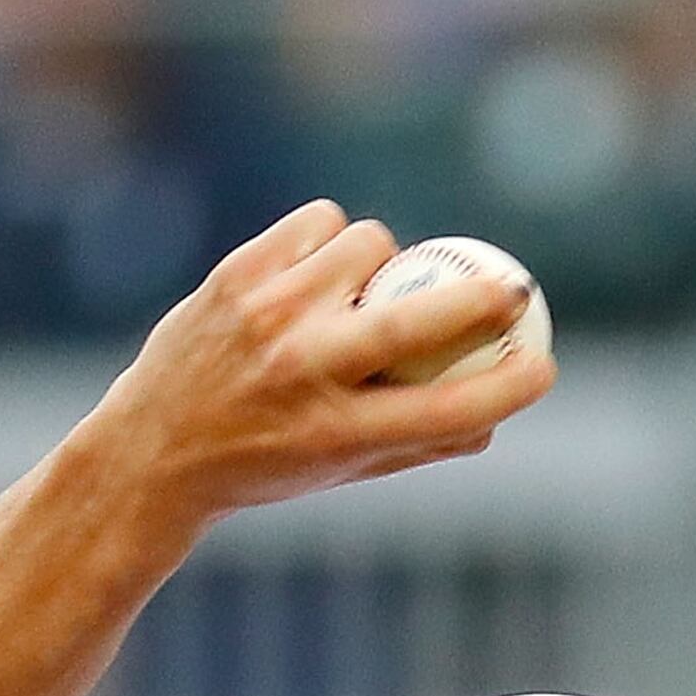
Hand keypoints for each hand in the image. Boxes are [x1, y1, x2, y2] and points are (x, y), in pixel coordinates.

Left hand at [71, 200, 555, 534]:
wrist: (150, 450)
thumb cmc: (265, 464)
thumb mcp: (344, 472)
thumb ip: (421, 442)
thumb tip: (496, 413)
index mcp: (339, 434)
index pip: (450, 409)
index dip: (513, 385)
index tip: (545, 366)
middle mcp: (306, 372)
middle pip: (420, 320)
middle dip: (483, 297)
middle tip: (512, 289)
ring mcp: (269, 316)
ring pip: (370, 244)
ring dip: (386, 259)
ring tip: (371, 285)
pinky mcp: (238, 273)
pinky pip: (320, 224)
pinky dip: (333, 239)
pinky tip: (321, 266)